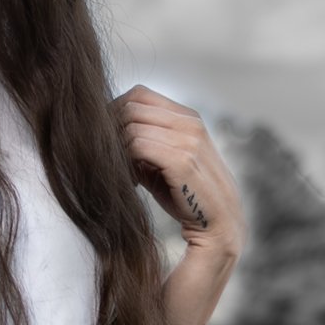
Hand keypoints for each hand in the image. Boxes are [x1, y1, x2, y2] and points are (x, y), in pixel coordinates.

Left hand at [112, 84, 244, 263]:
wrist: (219, 229)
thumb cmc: (186, 198)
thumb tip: (107, 134)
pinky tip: (129, 183)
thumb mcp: (162, 165)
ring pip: (131, 125)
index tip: (105, 142)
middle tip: (107, 160)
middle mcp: (191, 123)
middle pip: (131, 106)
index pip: (138, 95)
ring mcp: (190, 140)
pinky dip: (125, 163)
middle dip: (111, 131)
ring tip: (120, 175)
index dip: (114, 113)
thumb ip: (142, 145)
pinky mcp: (184, 161)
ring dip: (117, 150)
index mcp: (187, 118)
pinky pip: (138, 146)